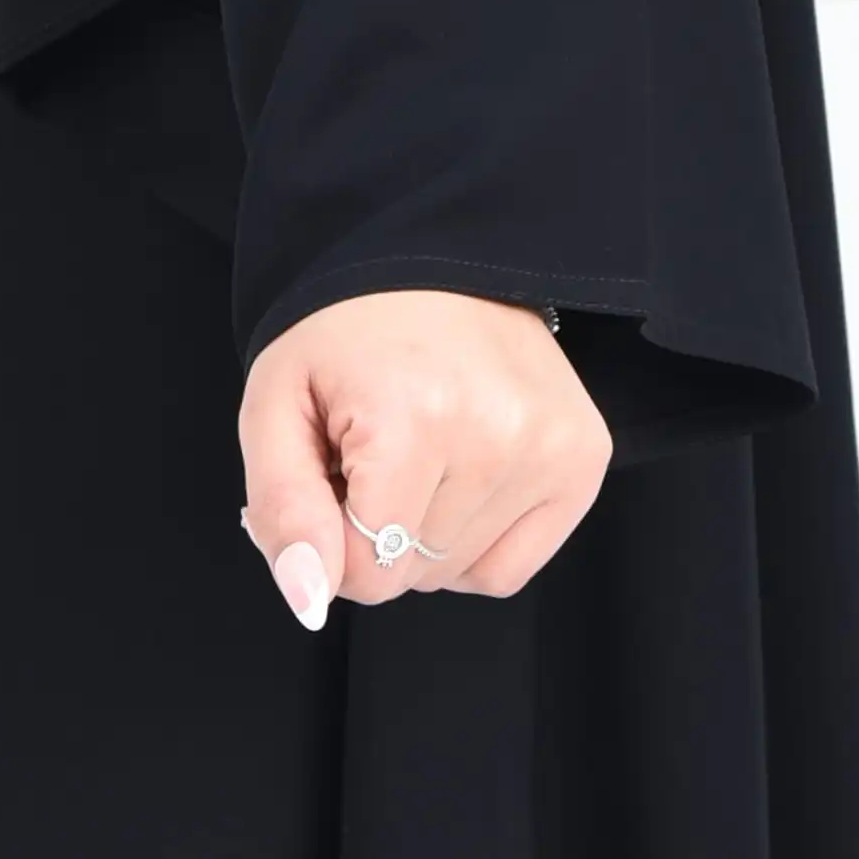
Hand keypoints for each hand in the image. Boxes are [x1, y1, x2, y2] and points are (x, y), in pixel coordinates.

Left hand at [238, 286, 609, 629]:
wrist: (428, 257)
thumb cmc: (343, 335)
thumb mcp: (275, 408)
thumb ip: (283, 511)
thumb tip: (310, 601)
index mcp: (413, 418)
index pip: (365, 571)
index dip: (330, 536)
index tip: (332, 471)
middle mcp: (497, 434)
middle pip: (411, 574)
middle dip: (373, 532)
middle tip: (371, 452)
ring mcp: (551, 447)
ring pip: (456, 573)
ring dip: (423, 532)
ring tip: (416, 451)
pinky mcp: (584, 457)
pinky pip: (509, 568)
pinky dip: (473, 541)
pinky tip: (459, 476)